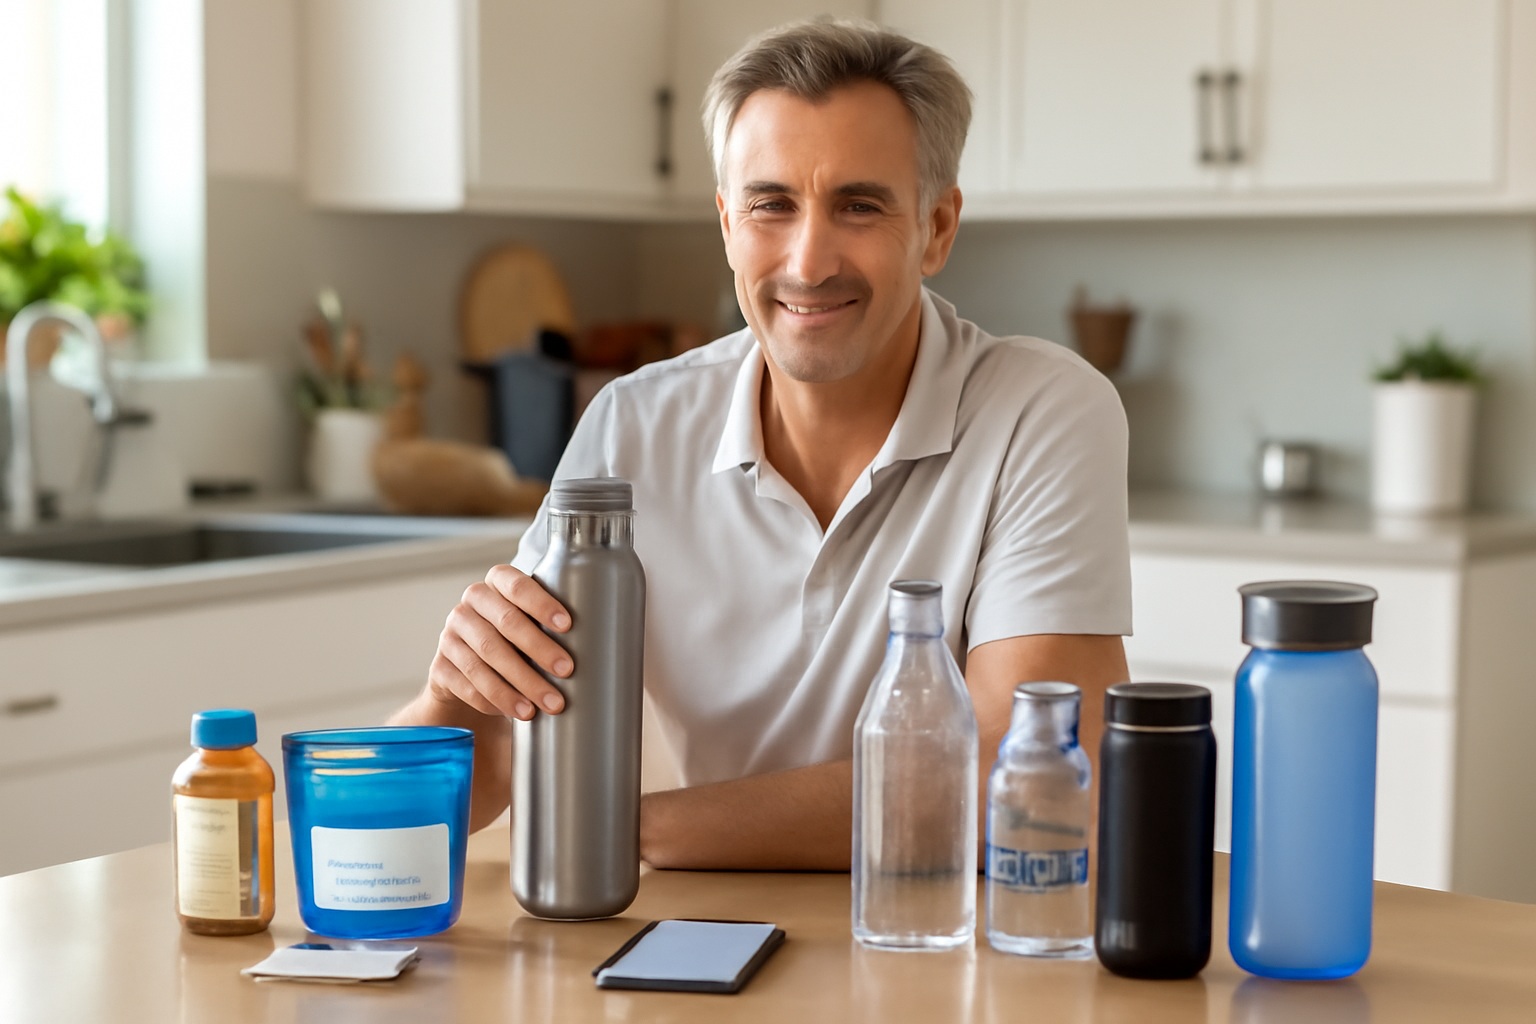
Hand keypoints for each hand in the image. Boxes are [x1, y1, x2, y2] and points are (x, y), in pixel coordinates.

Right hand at [429, 564, 572, 720]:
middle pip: (504, 624)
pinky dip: (495, 700)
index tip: (568, 625)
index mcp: (495, 583)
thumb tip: (603, 645)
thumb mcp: (531, 623)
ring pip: (484, 659)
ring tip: (546, 704)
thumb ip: (553, 623)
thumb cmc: (515, 642)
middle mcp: (470, 604)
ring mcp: (450, 635)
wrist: (469, 671)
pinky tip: (518, 710)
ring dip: (518, 684)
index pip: (517, 585)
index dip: (541, 603)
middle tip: (566, 671)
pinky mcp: (440, 668)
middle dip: (539, 649)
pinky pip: (467, 685)